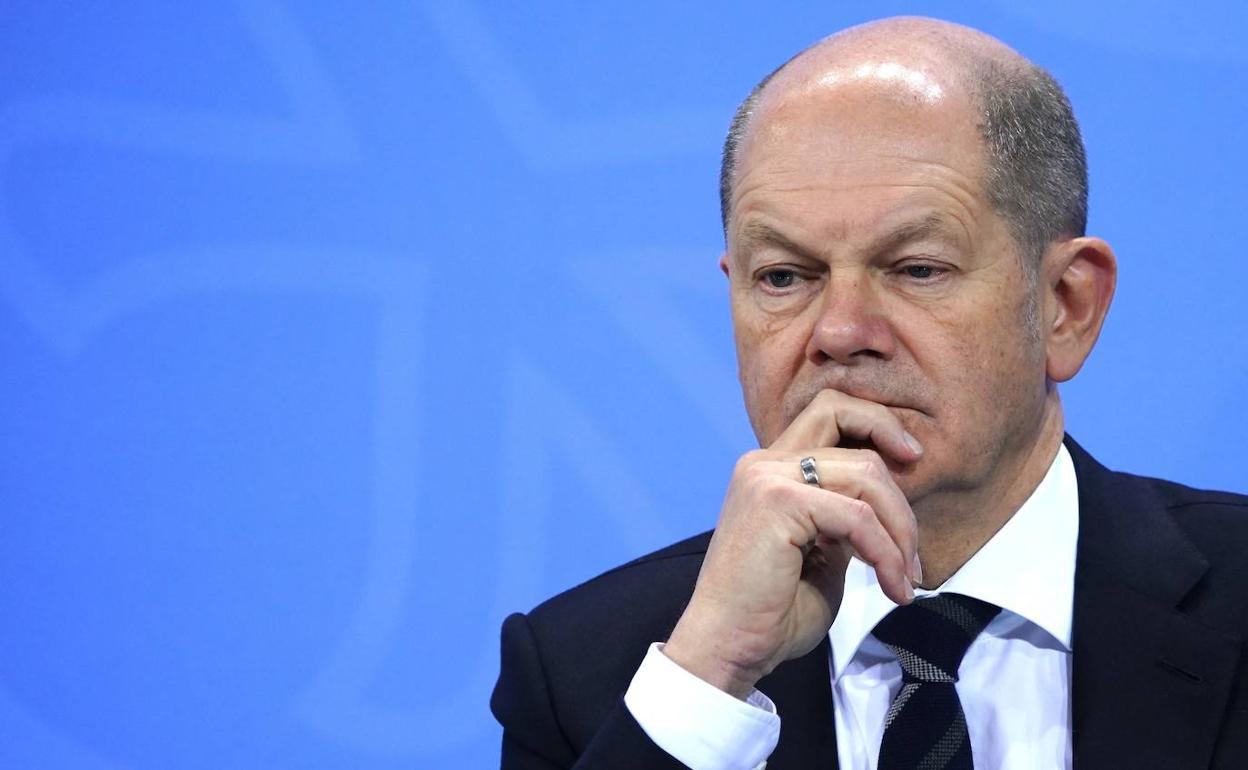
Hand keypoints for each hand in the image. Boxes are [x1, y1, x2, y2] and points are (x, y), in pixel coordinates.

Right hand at [663, 389, 922, 698]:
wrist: (728, 648)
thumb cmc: (771, 614)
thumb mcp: (823, 554)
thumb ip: (848, 520)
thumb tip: (892, 508)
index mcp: (769, 469)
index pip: (830, 411)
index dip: (877, 422)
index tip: (913, 459)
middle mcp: (763, 462)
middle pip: (847, 419)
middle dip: (898, 479)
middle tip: (914, 545)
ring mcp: (766, 476)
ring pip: (864, 472)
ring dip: (900, 528)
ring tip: (905, 577)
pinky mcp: (777, 501)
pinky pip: (857, 517)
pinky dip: (886, 553)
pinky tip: (893, 587)